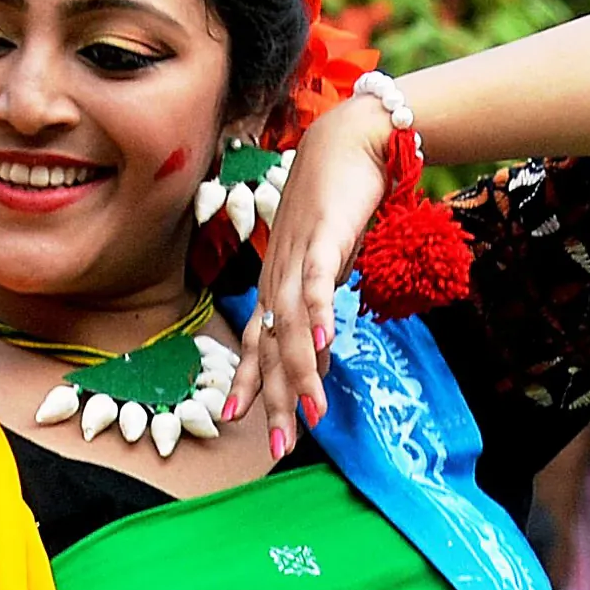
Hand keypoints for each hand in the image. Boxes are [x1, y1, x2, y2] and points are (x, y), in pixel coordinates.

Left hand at [239, 99, 395, 434]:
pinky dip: (320, 315)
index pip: (257, 346)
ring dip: (300, 374)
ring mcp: (297, 260)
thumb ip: (319, 305)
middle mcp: (277, 279)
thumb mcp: (326, 265)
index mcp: (276, 286)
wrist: (350, 142)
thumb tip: (320, 350)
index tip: (239, 424)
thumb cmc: (336, 206)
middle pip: (271, 349)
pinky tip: (324, 346)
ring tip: (309, 416)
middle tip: (277, 448)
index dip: (248, 385)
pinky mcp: (324, 240)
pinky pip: (318, 284)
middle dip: (273, 400)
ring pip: (293, 328)